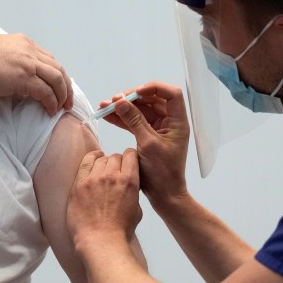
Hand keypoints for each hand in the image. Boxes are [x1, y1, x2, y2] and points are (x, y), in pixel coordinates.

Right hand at [0, 34, 72, 114]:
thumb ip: (12, 59)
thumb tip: (15, 75)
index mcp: (24, 42)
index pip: (48, 58)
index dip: (56, 73)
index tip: (57, 85)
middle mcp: (30, 50)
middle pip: (58, 68)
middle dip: (66, 85)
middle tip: (67, 99)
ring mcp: (29, 63)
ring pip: (57, 79)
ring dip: (63, 94)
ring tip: (62, 107)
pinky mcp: (25, 77)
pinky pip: (46, 92)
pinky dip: (51, 102)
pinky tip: (50, 110)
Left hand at [67, 148, 142, 252]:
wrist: (100, 241)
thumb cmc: (120, 230)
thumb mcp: (137, 209)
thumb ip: (133, 192)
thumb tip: (128, 184)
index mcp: (129, 181)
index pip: (130, 155)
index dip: (130, 157)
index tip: (128, 162)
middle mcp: (112, 176)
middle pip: (115, 156)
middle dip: (117, 162)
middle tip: (115, 172)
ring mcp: (94, 179)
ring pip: (101, 159)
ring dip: (104, 162)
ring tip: (103, 169)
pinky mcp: (79, 184)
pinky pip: (85, 163)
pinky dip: (91, 159)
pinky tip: (93, 159)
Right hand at [101, 82, 189, 207]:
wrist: (163, 194)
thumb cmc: (162, 171)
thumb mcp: (147, 143)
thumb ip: (134, 120)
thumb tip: (120, 101)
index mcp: (177, 122)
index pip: (171, 94)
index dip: (155, 88)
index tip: (136, 93)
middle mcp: (169, 122)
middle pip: (152, 100)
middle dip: (132, 98)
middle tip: (115, 99)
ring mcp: (158, 129)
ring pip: (140, 111)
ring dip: (124, 107)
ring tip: (104, 105)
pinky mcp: (147, 136)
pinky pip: (134, 122)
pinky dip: (122, 119)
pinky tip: (108, 116)